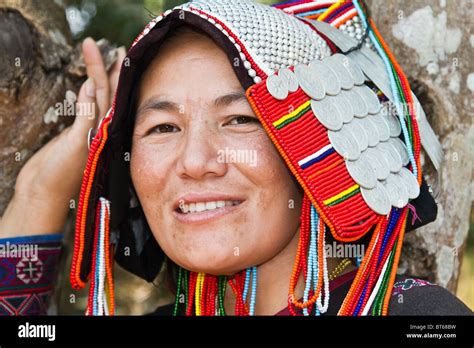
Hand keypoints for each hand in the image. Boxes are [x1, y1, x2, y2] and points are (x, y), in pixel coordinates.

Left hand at [0, 38, 125, 237]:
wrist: (46, 194)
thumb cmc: (56, 169)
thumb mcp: (69, 138)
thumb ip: (82, 116)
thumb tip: (89, 89)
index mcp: (99, 130)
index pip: (109, 98)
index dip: (113, 77)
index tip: (118, 59)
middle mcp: (100, 132)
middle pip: (109, 95)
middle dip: (113, 71)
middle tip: (121, 50)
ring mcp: (93, 138)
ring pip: (101, 100)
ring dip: (100, 74)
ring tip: (102, 52)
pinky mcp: (82, 143)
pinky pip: (88, 116)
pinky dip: (90, 99)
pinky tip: (90, 81)